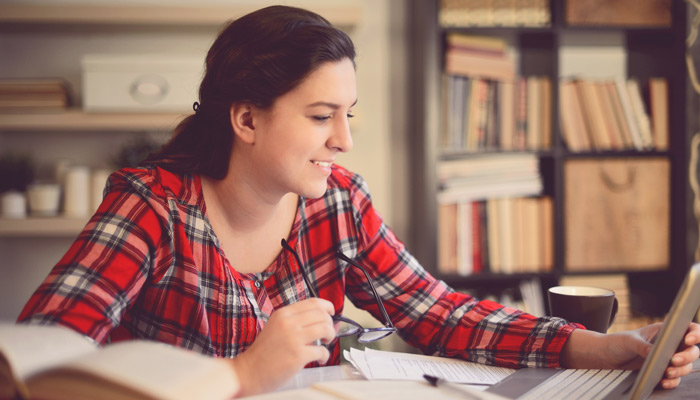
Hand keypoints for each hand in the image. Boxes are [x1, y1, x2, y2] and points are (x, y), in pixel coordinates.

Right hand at [229, 298, 335, 396]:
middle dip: (330, 324)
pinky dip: (325, 356)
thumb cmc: (265, 352)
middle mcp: (288, 323)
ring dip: (330, 336)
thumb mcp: (277, 327)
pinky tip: (319, 359)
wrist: (249, 371)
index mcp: (283, 314)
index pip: (313, 302)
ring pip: (326, 328)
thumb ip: (297, 321)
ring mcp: (293, 338)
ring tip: (324, 343)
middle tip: (327, 334)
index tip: (331, 313)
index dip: (327, 307)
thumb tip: (326, 320)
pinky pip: (322, 351)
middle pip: (322, 314)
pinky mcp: (298, 355)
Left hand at [561, 323, 699, 388]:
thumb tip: (656, 354)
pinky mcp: (662, 371)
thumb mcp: (629, 341)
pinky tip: (664, 381)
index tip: (688, 339)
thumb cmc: (618, 342)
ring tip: (667, 373)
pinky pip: (675, 378)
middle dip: (687, 356)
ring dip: (680, 371)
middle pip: (692, 350)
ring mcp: (667, 358)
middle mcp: (670, 344)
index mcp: (665, 330)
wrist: (607, 356)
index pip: (689, 329)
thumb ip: (643, 347)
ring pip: (686, 366)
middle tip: (673, 360)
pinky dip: (672, 381)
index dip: (695, 334)